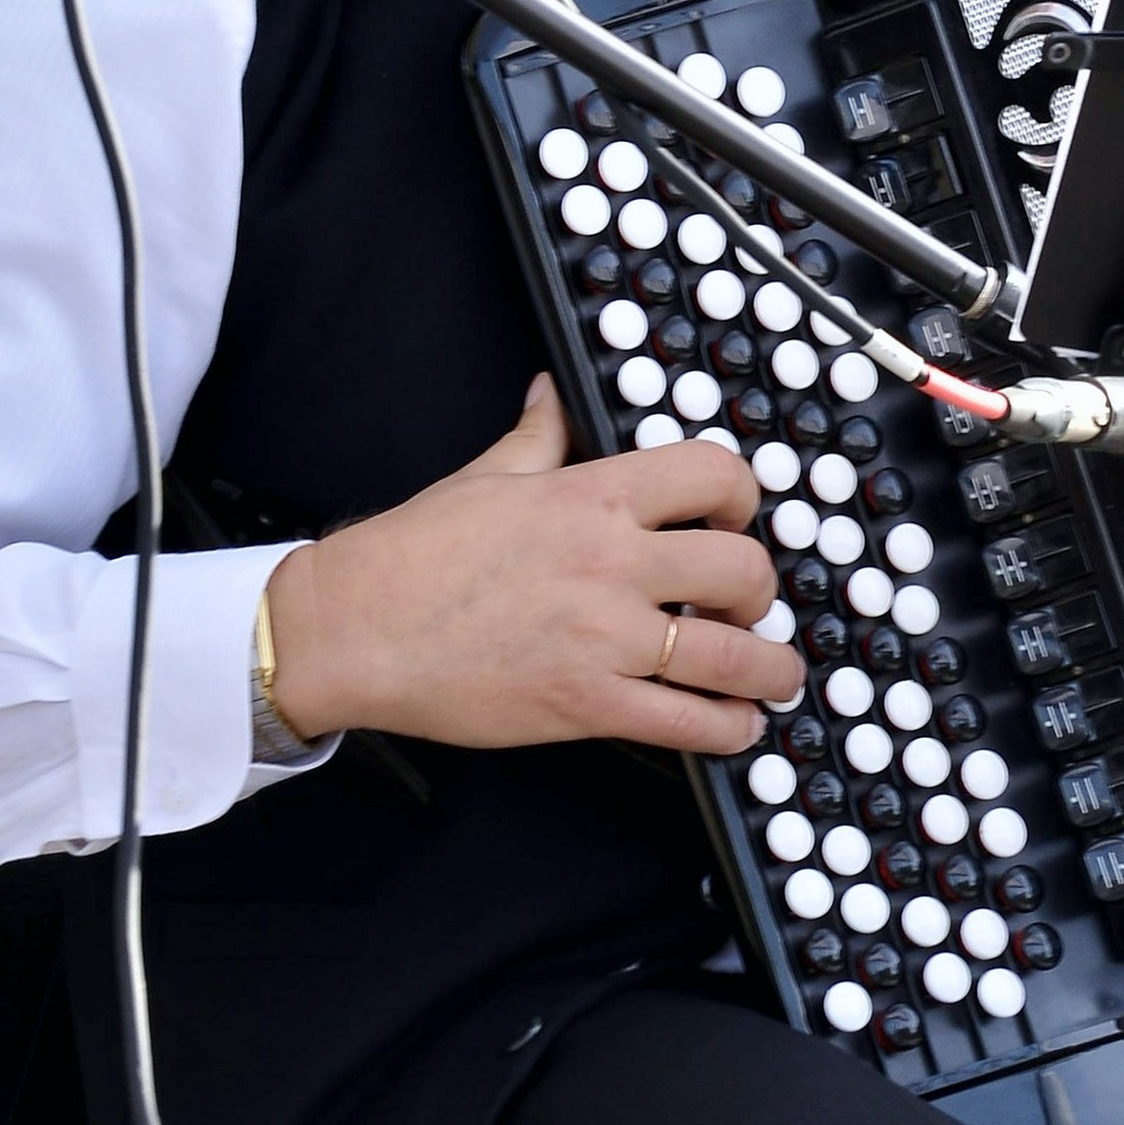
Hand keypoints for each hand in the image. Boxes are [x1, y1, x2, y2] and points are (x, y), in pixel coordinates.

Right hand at [262, 374, 800, 756]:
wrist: (352, 631)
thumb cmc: (409, 557)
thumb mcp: (484, 476)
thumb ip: (538, 436)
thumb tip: (551, 395)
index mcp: (591, 496)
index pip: (712, 474)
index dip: (742, 498)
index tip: (737, 520)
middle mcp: (611, 563)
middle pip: (743, 570)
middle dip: (762, 594)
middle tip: (748, 609)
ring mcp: (605, 638)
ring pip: (734, 656)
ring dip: (770, 670)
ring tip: (771, 677)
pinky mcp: (588, 705)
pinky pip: (690, 724)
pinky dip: (727, 729)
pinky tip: (732, 726)